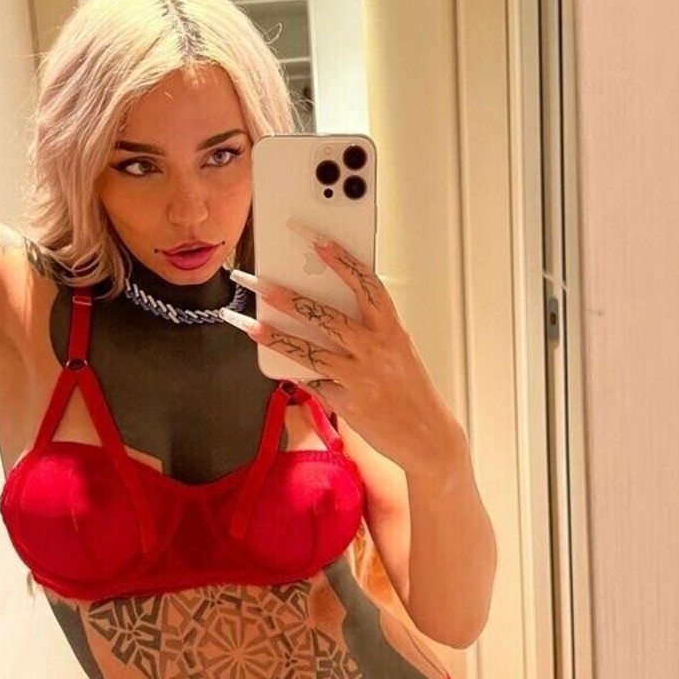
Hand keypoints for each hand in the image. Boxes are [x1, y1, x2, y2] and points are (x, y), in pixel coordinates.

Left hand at [224, 230, 458, 471]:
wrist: (428, 436)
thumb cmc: (411, 390)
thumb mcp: (397, 352)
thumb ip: (368, 332)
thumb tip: (327, 314)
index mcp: (391, 330)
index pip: (365, 285)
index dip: (341, 261)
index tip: (317, 241)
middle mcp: (375, 349)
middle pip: (325, 316)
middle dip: (289, 297)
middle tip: (262, 283)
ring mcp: (359, 376)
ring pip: (309, 351)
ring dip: (276, 336)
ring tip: (251, 324)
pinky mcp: (346, 402)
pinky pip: (314, 382)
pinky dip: (296, 373)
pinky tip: (275, 365)